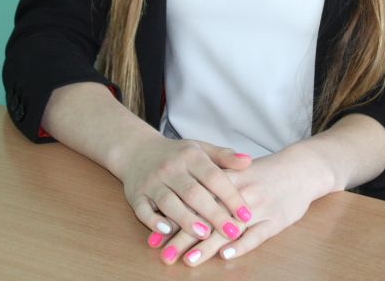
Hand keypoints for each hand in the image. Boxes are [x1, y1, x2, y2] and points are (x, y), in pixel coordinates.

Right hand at [118, 135, 252, 264]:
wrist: (137, 150)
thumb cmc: (177, 155)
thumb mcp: (201, 149)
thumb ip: (224, 157)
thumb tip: (249, 161)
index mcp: (190, 156)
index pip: (213, 176)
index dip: (231, 196)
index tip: (246, 214)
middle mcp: (170, 168)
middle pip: (193, 193)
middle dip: (213, 214)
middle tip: (231, 232)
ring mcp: (152, 182)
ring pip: (169, 203)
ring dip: (187, 220)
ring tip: (205, 235)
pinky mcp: (135, 195)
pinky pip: (143, 210)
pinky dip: (154, 222)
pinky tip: (168, 231)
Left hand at [166, 144, 331, 265]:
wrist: (301, 168)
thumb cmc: (264, 172)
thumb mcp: (236, 172)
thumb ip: (211, 186)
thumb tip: (181, 204)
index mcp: (228, 179)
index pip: (195, 202)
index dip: (175, 220)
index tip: (156, 238)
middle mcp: (240, 193)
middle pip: (207, 217)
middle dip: (184, 238)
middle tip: (165, 256)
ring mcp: (259, 207)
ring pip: (229, 228)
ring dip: (208, 245)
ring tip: (189, 260)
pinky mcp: (276, 220)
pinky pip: (257, 234)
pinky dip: (242, 244)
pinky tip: (226, 255)